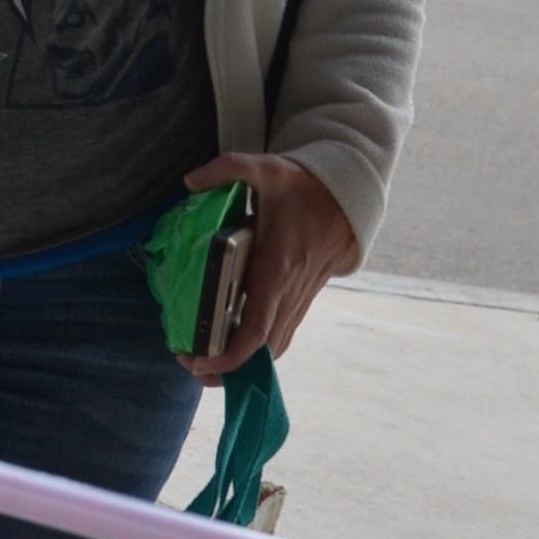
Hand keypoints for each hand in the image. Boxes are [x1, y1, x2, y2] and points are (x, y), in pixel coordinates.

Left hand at [181, 150, 358, 378]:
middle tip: (190, 364)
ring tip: (205, 360)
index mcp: (277, 268)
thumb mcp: (266, 169)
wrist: (348, 197)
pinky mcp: (302, 299)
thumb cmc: (304, 187)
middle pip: (262, 352)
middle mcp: (289, 292)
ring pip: (274, 348)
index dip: (228, 355)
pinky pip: (281, 334)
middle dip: (227, 370)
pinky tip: (231, 344)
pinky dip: (258, 348)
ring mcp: (298, 299)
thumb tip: (189, 181)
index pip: (256, 329)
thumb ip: (227, 168)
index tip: (197, 362)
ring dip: (242, 363)